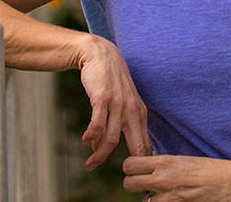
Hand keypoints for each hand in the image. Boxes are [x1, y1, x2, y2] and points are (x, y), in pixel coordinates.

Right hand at [76, 36, 151, 168]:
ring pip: (111, 139)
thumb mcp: (122, 101)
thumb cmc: (110, 80)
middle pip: (133, 145)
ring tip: (90, 163)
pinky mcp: (102, 98)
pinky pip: (97, 123)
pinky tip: (85, 141)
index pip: (145, 144)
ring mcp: (118, 104)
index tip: (136, 177)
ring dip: (99, 154)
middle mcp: (132, 110)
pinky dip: (92, 136)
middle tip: (118, 177)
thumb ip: (119, 123)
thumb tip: (106, 146)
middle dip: (127, 166)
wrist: (100, 54)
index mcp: (140, 113)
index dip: (142, 162)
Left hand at [123, 155, 230, 199]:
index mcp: (164, 162)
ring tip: (163, 194)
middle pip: (129, 184)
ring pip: (143, 201)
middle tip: (145, 184)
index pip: (129, 165)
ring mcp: (168, 197)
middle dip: (135, 184)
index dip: (131, 168)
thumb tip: (146, 168)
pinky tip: (172, 200)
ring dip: (150, 198)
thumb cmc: (208, 169)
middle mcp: (162, 179)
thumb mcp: (182, 160)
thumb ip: (162, 164)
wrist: (229, 183)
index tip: (138, 170)